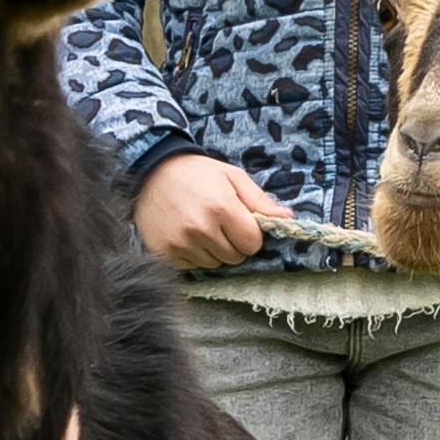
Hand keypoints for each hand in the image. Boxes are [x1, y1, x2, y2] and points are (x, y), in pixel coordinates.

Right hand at [139, 153, 279, 272]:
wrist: (151, 172)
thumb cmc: (198, 173)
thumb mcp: (233, 177)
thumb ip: (260, 200)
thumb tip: (287, 218)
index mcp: (221, 207)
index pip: (252, 244)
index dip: (250, 234)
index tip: (239, 222)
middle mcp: (200, 228)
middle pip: (235, 258)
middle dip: (233, 244)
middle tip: (219, 223)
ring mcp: (180, 243)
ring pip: (214, 264)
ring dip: (213, 251)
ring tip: (201, 227)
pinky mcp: (164, 253)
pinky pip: (192, 267)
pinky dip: (193, 255)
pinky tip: (186, 234)